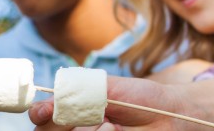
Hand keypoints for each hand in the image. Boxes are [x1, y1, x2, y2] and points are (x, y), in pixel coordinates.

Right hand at [30, 76, 195, 129]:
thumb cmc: (142, 98)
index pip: (44, 116)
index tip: (44, 111)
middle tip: (81, 119)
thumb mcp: (107, 87)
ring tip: (111, 126)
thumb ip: (78, 89)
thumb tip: (53, 95)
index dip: (39, 114)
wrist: (173, 116)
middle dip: (62, 125)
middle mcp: (79, 128)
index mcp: (75, 109)